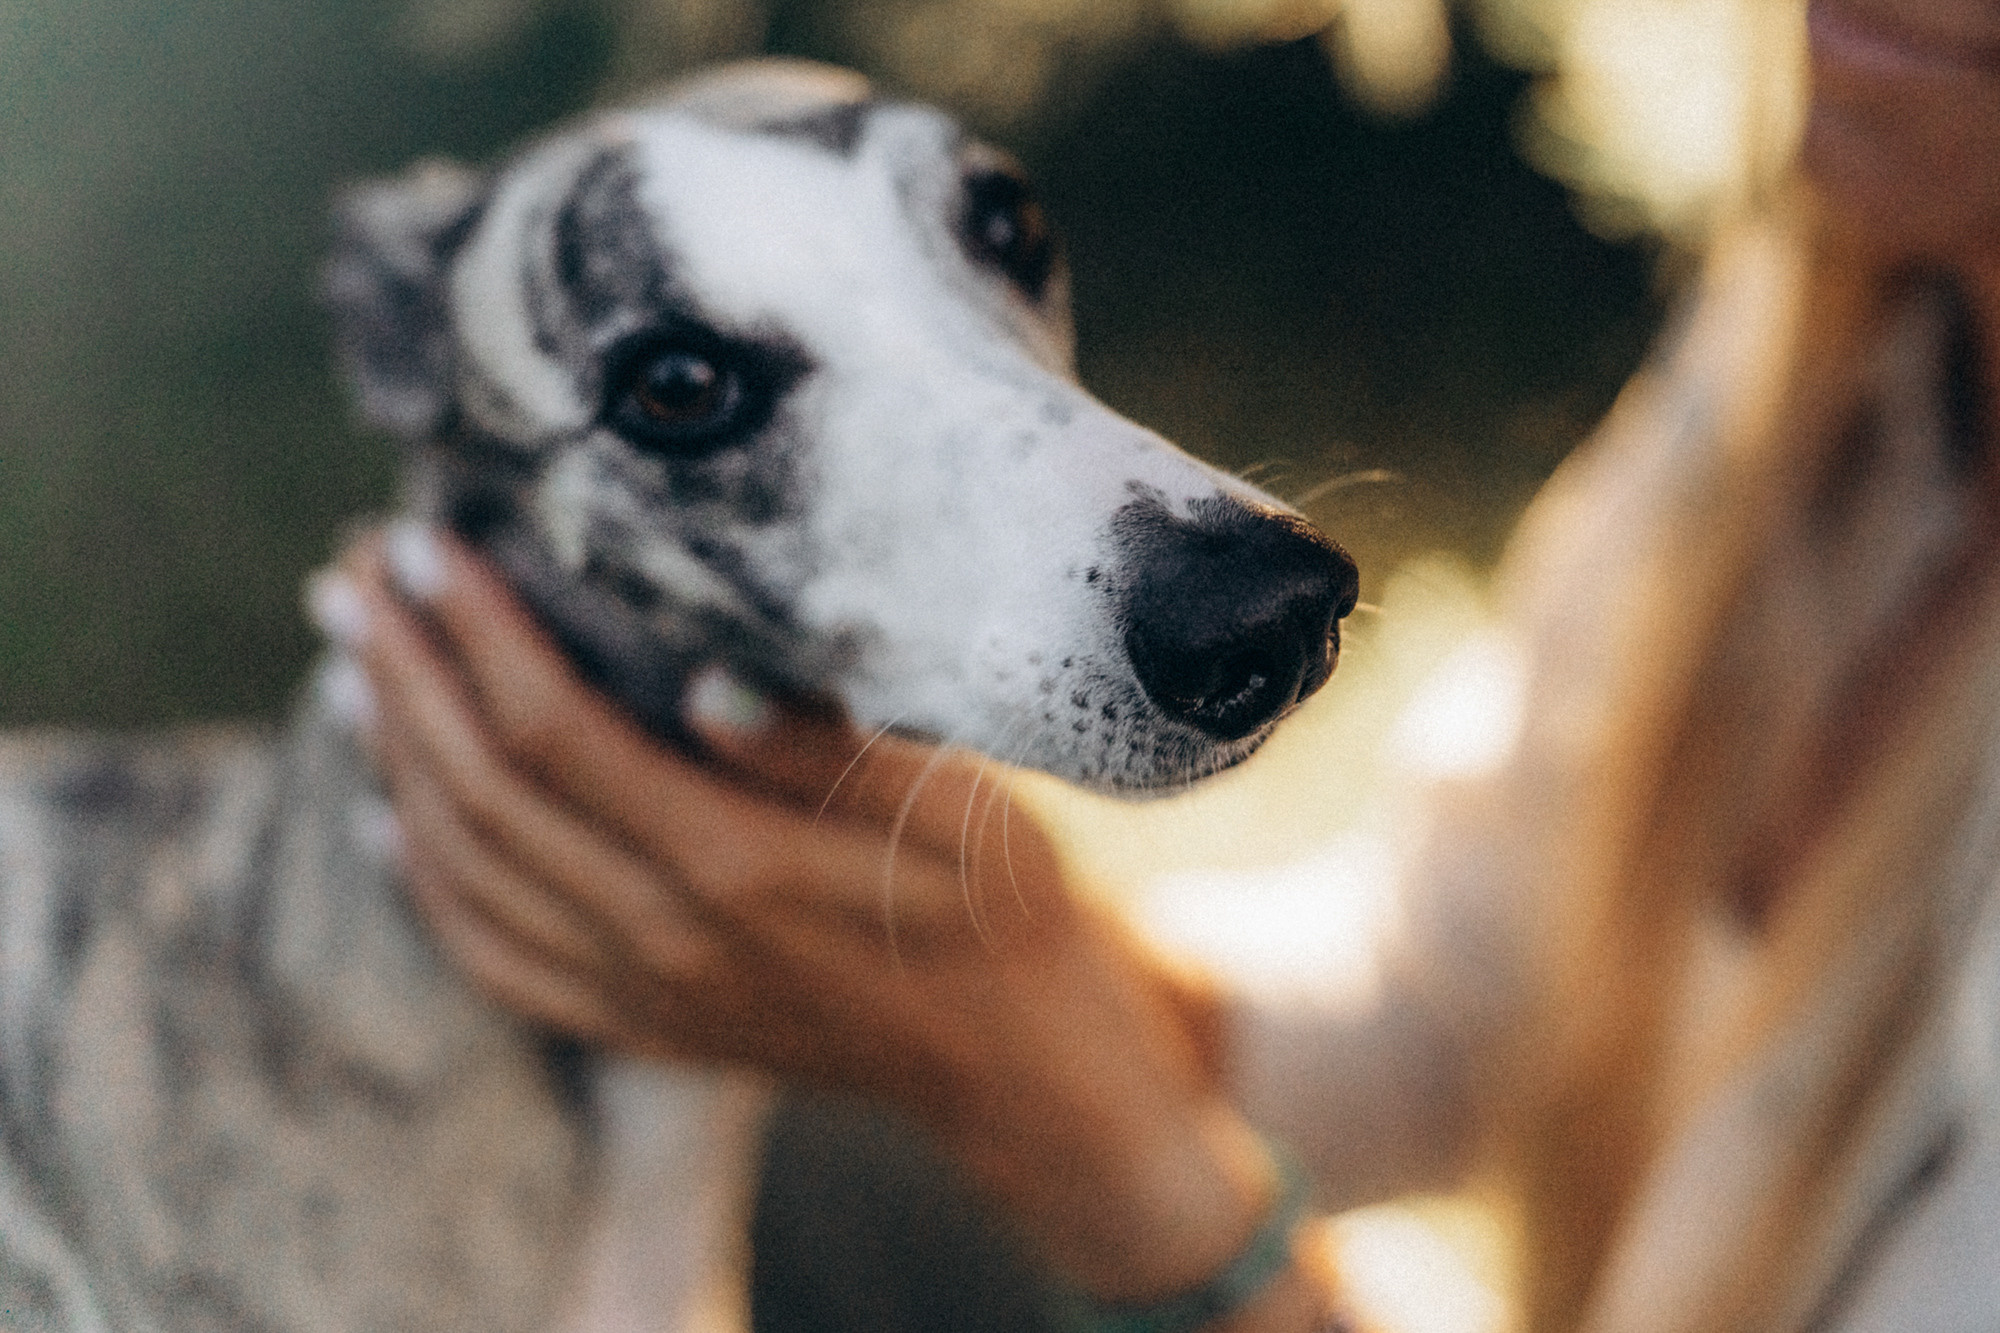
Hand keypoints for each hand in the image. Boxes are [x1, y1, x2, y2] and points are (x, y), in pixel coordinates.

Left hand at [314, 525, 1338, 1323]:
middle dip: (404, 674)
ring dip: (391, 762)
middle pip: (482, 793)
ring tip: (351, 666)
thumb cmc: (1001, 904)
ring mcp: (643, 994)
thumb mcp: (962, 806)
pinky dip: (425, 885)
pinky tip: (390, 822)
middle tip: (348, 577)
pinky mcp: (642, 1026)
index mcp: (736, 864)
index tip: (423, 544)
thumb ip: (832, 751)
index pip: (556, 730)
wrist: (1014, 1061)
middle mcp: (664, 937)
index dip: (476, 632)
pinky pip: (494, 961)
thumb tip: (713, 682)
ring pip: (466, 872)